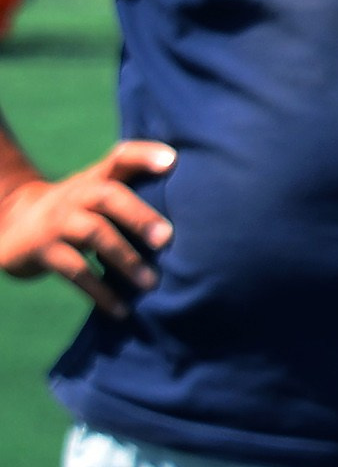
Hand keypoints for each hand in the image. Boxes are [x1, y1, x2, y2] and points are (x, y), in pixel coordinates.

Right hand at [0, 141, 175, 316]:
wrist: (14, 226)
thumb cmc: (75, 211)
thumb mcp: (96, 194)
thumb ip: (134, 192)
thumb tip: (191, 207)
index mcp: (95, 179)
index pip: (120, 158)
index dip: (144, 156)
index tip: (173, 161)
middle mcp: (77, 195)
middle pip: (107, 195)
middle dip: (138, 215)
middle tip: (167, 239)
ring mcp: (58, 222)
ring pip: (93, 234)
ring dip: (125, 259)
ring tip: (152, 283)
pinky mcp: (44, 251)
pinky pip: (75, 271)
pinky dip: (100, 292)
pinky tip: (122, 310)